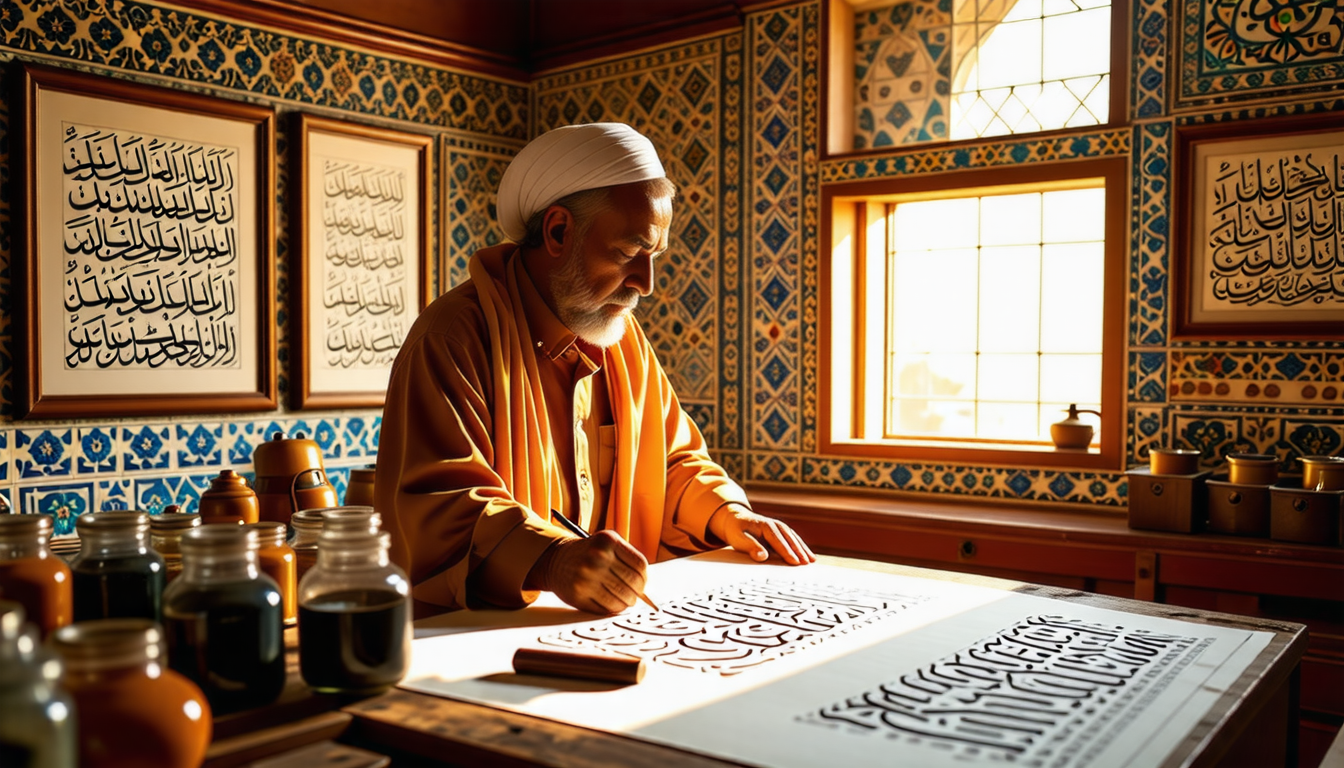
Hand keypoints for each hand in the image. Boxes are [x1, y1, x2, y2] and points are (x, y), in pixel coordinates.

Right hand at [534, 530, 648, 613]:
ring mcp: (586, 577)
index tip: (642, 584)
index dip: (645, 578)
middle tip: (635, 596)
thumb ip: (626, 560)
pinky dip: (613, 608)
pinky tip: (611, 603)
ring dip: (627, 603)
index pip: (640, 565)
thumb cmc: (588, 554)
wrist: (556, 560)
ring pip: (622, 598)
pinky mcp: (578, 595)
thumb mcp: (606, 545)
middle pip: (633, 583)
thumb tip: (645, 591)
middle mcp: (597, 557)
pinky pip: (607, 608)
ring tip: (625, 601)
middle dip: (638, 593)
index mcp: (607, 541)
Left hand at [708, 505, 815, 564]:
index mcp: (765, 526)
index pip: (777, 540)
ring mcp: (779, 527)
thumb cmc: (736, 530)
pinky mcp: (781, 531)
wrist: (735, 518)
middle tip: (806, 563)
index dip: (787, 551)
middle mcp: (774, 524)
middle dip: (799, 551)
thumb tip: (763, 556)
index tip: (794, 562)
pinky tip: (808, 555)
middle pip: (789, 539)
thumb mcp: (738, 539)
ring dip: (803, 549)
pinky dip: (801, 547)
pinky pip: (793, 539)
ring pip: (794, 538)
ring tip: (812, 561)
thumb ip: (750, 547)